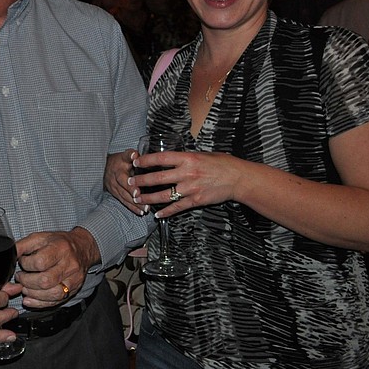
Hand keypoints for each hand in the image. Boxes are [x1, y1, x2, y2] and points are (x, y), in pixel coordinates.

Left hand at [15, 227, 98, 308]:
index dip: (26, 264)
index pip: (40, 262)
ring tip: (25, 287)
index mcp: (61, 248)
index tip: (22, 262)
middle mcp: (70, 265)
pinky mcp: (73, 291)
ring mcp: (73, 280)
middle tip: (20, 277)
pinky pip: (56, 302)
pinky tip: (30, 299)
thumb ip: (24, 245)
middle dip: (27, 281)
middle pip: (45, 281)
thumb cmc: (60, 243)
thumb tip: (11, 254)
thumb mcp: (41, 237)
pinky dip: (39, 303)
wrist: (82, 249)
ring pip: (51, 294)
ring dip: (33, 293)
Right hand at [105, 150, 147, 214]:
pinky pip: (124, 202)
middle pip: (123, 185)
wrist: (103, 169)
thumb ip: (130, 155)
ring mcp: (114, 187)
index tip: (134, 184)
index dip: (128, 176)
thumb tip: (135, 154)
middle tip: (139, 196)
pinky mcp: (115, 194)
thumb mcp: (124, 155)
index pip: (122, 174)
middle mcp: (115, 178)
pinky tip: (140, 212)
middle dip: (131, 191)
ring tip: (145, 208)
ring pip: (124, 196)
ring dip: (135, 203)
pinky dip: (132, 208)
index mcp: (119, 167)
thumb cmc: (118, 162)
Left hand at [128, 150, 242, 216]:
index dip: (145, 160)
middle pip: (157, 178)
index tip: (135, 161)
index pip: (160, 158)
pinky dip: (165, 212)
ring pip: (163, 195)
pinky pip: (176, 207)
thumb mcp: (202, 154)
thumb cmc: (222, 163)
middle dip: (140, 181)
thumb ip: (185, 157)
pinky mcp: (195, 201)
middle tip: (129, 182)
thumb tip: (170, 158)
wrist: (238, 178)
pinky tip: (157, 214)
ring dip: (148, 198)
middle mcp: (186, 173)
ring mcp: (190, 188)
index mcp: (187, 158)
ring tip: (137, 198)